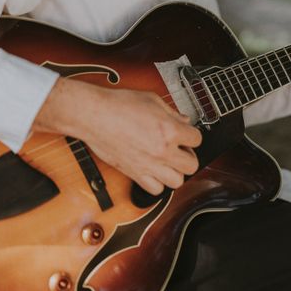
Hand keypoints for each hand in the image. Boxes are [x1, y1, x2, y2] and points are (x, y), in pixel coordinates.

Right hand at [33, 79, 201, 194]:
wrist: (93, 115)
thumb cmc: (119, 104)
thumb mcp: (152, 100)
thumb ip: (173, 113)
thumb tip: (185, 121)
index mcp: (169, 130)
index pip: (197, 140)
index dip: (192, 136)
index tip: (186, 135)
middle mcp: (162, 151)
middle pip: (192, 165)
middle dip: (188, 156)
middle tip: (180, 149)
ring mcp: (148, 165)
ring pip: (177, 182)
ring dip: (175, 172)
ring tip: (168, 162)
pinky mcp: (134, 173)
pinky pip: (156, 190)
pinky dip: (157, 183)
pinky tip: (154, 171)